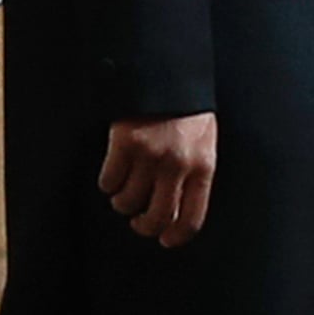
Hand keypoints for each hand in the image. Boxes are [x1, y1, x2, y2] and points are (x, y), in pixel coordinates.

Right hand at [99, 112, 216, 247]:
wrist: (166, 74)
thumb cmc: (187, 110)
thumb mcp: (205, 142)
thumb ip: (196, 173)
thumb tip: (181, 211)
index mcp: (204, 166)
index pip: (192, 218)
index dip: (175, 236)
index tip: (165, 240)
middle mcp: (178, 165)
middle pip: (157, 218)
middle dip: (145, 226)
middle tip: (139, 222)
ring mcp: (150, 155)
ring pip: (128, 203)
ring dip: (123, 203)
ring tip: (125, 192)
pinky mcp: (124, 143)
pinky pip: (108, 182)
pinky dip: (107, 183)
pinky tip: (113, 173)